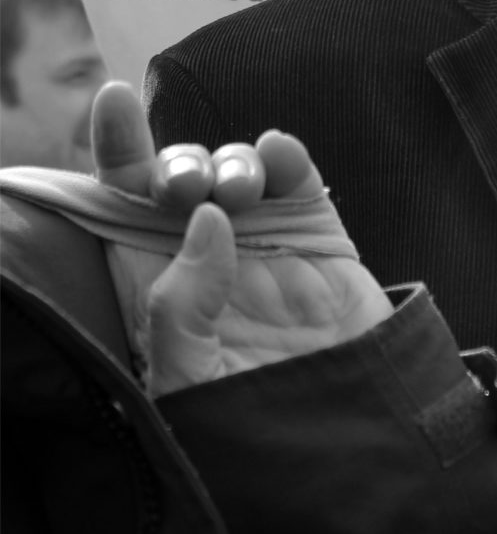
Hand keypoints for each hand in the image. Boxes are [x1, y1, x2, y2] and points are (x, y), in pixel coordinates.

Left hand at [92, 81, 392, 396]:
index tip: (114, 101)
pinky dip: (283, 153)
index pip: (121, 206)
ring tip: (242, 191)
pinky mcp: (314, 230)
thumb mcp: (193, 381)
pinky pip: (294, 174)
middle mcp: (205, 250)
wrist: (345, 432)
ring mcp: (262, 236)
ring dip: (229, 163)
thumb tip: (205, 218)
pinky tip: (279, 155)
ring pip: (232, 168)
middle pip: (175, 177)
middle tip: (183, 186)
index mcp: (158, 282)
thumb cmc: (253, 419)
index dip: (117, 148)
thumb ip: (182, 306)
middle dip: (174, 163)